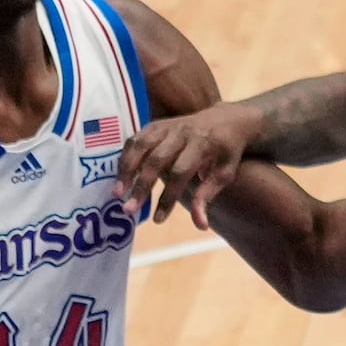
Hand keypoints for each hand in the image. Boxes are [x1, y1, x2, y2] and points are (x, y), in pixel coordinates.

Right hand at [117, 97, 259, 221]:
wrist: (227, 119)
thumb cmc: (226, 152)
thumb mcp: (225, 173)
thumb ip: (208, 196)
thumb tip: (200, 226)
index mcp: (203, 145)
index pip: (180, 172)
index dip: (168, 197)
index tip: (158, 219)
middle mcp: (183, 133)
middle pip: (156, 159)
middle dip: (142, 186)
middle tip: (129, 209)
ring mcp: (168, 126)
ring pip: (142, 145)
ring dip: (127, 169)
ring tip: (117, 192)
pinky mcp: (157, 124)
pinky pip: (136, 138)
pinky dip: (125, 156)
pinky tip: (120, 175)